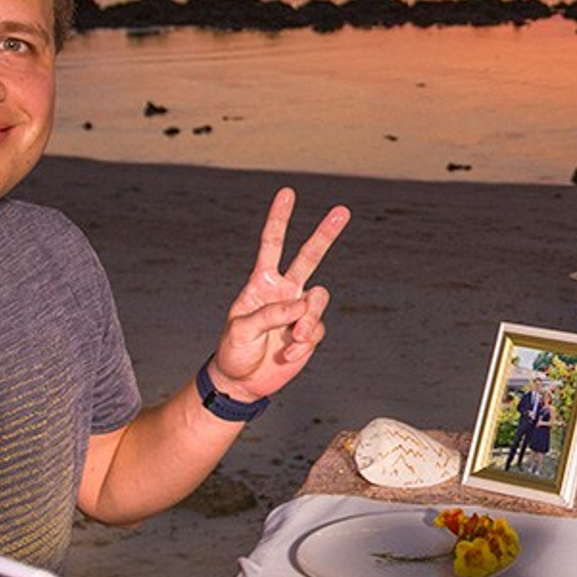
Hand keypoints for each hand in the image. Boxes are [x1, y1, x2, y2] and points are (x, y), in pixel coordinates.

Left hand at [206, 188, 349, 402]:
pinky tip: (289, 353)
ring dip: (308, 318)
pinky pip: (317, 329)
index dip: (279, 219)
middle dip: (325, 233)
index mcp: (261, 283)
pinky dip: (304, 342)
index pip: (272, 244)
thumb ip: (270, 312)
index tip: (288, 193)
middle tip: (342, 210)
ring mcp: (299, 311)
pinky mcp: (309, 333)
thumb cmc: (234, 351)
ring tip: (293, 337)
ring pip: (319, 298)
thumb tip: (301, 305)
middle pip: (309, 256)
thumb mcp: (241, 330)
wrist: (242, 382)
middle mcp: (284, 291)